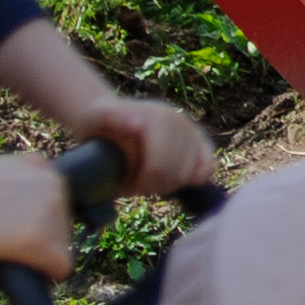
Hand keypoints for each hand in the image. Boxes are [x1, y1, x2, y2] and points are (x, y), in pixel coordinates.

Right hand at [0, 154, 73, 275]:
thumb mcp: (6, 167)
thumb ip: (31, 175)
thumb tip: (45, 184)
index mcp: (49, 173)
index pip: (61, 212)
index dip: (40, 226)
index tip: (18, 232)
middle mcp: (55, 189)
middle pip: (63, 230)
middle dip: (41, 240)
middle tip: (8, 240)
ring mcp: (48, 213)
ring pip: (60, 248)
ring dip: (40, 256)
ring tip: (10, 250)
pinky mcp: (37, 239)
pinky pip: (60, 266)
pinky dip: (49, 274)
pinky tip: (32, 272)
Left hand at [81, 96, 215, 197]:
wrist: (110, 117)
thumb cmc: (100, 124)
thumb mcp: (97, 118)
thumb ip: (112, 118)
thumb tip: (137, 124)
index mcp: (155, 116)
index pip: (160, 163)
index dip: (145, 181)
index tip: (129, 188)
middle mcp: (177, 119)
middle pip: (176, 170)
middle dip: (156, 185)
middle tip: (138, 188)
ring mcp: (190, 128)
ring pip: (191, 171)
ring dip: (170, 184)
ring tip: (151, 183)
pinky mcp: (198, 138)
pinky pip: (207, 165)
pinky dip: (194, 177)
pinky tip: (175, 179)